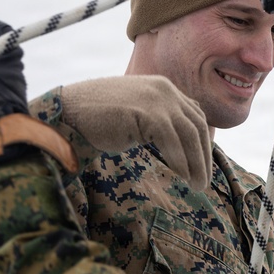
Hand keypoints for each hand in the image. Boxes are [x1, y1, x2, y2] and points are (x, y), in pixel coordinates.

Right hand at [60, 76, 212, 189]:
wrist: (70, 113)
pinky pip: (171, 141)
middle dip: (203, 156)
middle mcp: (165, 90)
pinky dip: (179, 161)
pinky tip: (181, 176)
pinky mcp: (146, 112)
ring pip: (189, 134)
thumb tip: (180, 147)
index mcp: (164, 88)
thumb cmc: (99, 119)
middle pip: (197, 125)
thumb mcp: (137, 116)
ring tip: (196, 185)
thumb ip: (158, 122)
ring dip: (196, 163)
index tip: (202, 166)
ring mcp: (157, 99)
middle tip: (203, 182)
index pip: (195, 116)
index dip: (202, 142)